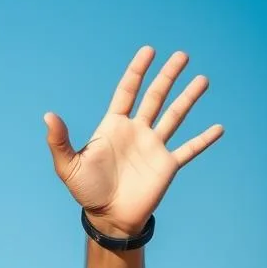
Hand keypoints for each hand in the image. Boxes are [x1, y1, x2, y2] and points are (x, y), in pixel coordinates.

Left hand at [44, 46, 223, 236]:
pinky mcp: (167, 165)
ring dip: (189, 98)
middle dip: (168, 76)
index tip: (149, 51)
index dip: (137, 71)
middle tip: (182, 55)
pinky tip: (218, 128)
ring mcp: (153, 147)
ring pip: (175, 116)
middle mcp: (136, 132)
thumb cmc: (85, 190)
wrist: (107, 216)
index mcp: (113, 126)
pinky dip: (203, 140)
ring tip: (202, 79)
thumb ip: (59, 140)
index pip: (127, 91)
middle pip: (155, 97)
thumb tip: (48, 115)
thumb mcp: (67, 165)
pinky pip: (189, 149)